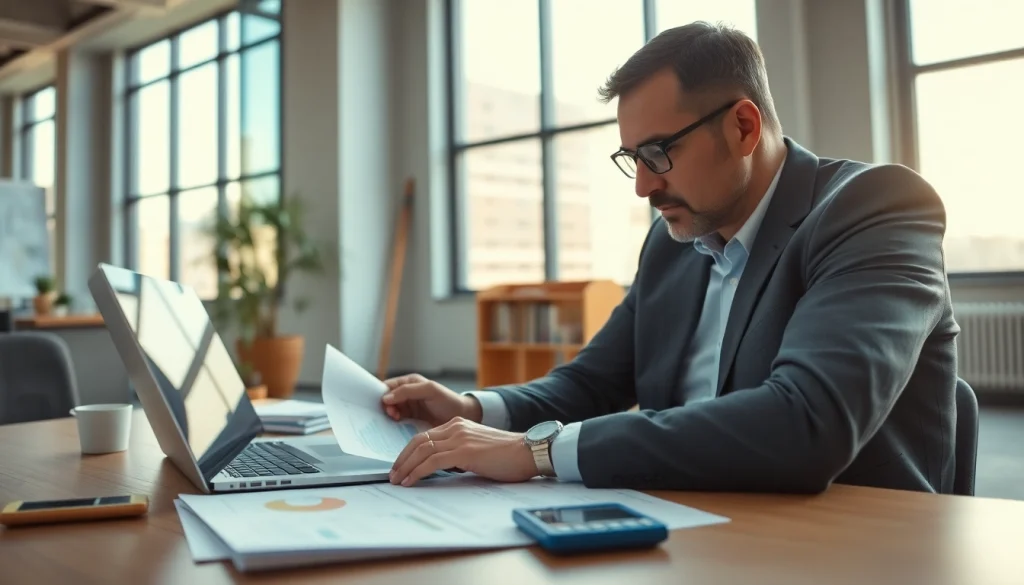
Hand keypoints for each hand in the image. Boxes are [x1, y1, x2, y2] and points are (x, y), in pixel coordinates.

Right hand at [381, 374, 481, 426]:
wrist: (462, 417)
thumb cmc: (448, 400)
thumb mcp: (429, 390)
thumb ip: (408, 391)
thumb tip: (385, 397)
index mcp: (409, 382)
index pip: (388, 386)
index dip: (380, 393)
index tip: (378, 403)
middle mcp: (406, 394)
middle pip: (386, 400)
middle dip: (384, 406)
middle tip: (391, 414)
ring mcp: (408, 408)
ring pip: (389, 411)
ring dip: (388, 416)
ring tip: (395, 420)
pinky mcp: (410, 420)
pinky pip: (396, 422)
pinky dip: (393, 424)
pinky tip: (395, 428)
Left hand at [389, 417, 538, 486]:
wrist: (527, 452)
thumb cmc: (507, 456)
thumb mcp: (478, 450)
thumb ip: (460, 452)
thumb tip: (441, 467)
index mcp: (458, 425)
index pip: (425, 436)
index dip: (409, 451)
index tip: (401, 466)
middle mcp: (456, 428)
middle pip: (418, 441)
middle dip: (402, 459)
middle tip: (393, 474)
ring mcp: (459, 438)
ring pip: (422, 450)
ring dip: (406, 466)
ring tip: (397, 480)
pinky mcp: (464, 451)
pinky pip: (432, 461)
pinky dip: (417, 472)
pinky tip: (410, 481)